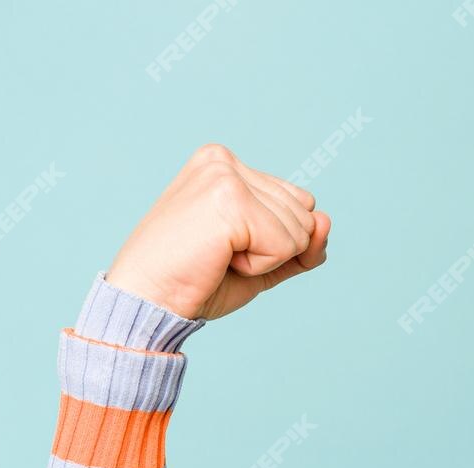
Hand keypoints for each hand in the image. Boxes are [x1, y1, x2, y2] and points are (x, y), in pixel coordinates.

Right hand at [103, 143, 329, 321]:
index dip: (279, 241)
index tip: (226, 248)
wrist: (146, 301)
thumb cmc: (194, 282)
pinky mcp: (230, 199)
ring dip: (265, 259)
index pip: (300, 203)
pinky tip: (219, 259)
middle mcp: (224, 160)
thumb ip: (302, 243)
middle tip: (219, 255)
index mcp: (224, 164)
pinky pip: (287, 245)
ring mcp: (225, 175)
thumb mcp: (262, 261)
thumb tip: (327, 220)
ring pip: (301, 230)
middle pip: (305, 214)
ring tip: (217, 256)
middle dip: (274, 250)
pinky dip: (259, 266)